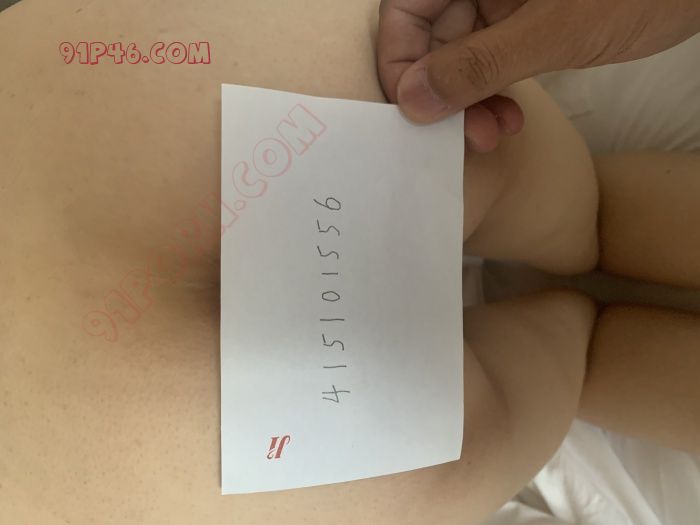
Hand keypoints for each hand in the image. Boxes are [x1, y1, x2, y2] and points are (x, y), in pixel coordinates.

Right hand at [377, 0, 699, 150]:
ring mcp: (497, 2)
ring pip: (456, 59)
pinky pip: (486, 64)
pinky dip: (491, 96)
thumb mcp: (553, 31)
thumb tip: (413, 100)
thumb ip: (479, 64)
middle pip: (427, 39)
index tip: (415, 111)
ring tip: (494, 132)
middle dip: (443, 93)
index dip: (400, 62)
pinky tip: (508, 118)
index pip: (404, 11)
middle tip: (467, 134)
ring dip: (469, 103)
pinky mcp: (519, 23)